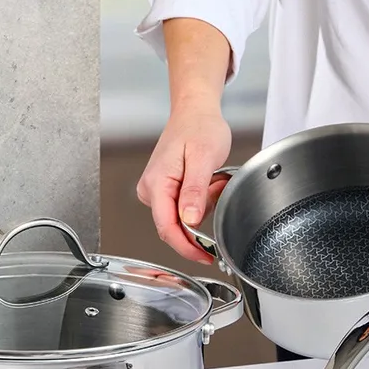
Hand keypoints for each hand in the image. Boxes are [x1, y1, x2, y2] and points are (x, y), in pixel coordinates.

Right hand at [135, 101, 232, 262]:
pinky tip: (208, 182)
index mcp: (157, 184)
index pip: (167, 228)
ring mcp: (155, 190)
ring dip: (203, 207)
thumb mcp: (203, 158)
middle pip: (173, 226)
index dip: (187, 247)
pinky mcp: (163, 190)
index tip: (205, 257)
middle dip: (200, 219)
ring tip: (215, 179)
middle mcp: (150, 190)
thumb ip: (195, 191)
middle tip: (218, 190)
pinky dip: (200, 201)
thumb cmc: (199, 127)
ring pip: (181, 218)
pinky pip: (183, 208)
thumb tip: (189, 220)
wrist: (195, 111)